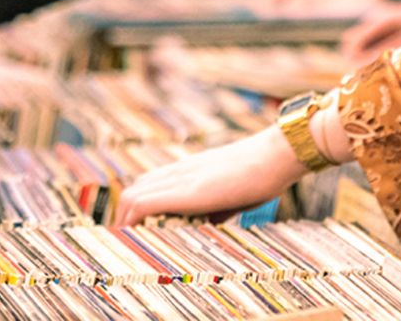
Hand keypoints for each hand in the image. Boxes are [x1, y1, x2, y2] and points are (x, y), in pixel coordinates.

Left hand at [116, 127, 308, 224]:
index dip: (137, 207)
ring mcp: (181, 179)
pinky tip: (135, 238)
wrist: (275, 155)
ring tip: (126, 244)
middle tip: (127, 242)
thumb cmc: (264, 174)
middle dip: (125, 217)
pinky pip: (144, 203)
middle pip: (135, 189)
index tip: (136, 229)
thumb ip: (218, 207)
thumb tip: (209, 222)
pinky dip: (133, 221)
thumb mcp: (236, 194)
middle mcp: (180, 171)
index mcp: (191, 170)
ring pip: (133, 195)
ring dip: (126, 220)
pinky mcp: (186, 192)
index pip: (150, 184)